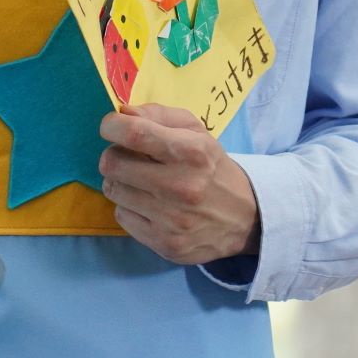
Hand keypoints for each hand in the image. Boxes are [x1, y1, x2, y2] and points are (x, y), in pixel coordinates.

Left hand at [98, 104, 260, 266]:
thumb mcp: (197, 132)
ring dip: (121, 182)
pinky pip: (122, 216)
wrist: (245, 218)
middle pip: (113, 164)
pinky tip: (149, 205)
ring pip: (113, 190)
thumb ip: (159, 115)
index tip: (112, 126)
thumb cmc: (212, 167)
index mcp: (192, 152)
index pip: (134, 134)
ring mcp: (171, 220)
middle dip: (115, 155)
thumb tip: (122, 113)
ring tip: (141, 182)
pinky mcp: (165, 243)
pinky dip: (130, 207)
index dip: (112, 126)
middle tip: (129, 157)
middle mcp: (181, 187)